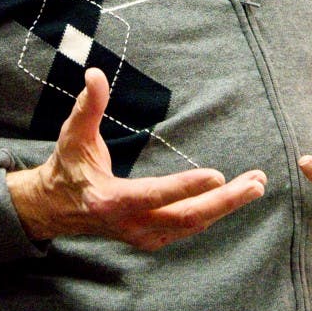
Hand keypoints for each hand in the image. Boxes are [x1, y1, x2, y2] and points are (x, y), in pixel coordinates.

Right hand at [8, 68, 266, 249]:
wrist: (55, 208)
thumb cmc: (68, 165)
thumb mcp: (73, 134)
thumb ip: (88, 105)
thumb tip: (94, 73)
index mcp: (110, 200)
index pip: (155, 195)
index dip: (186, 186)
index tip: (218, 175)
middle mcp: (130, 224)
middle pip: (185, 217)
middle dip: (224, 202)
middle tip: (256, 184)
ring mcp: (143, 235)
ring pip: (192, 225)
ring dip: (226, 206)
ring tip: (256, 185)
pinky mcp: (151, 237)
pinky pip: (188, 228)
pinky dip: (213, 213)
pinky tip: (233, 197)